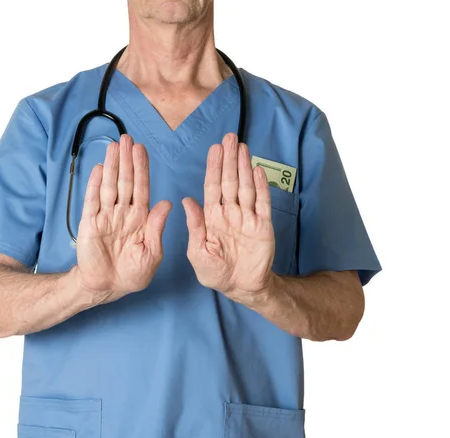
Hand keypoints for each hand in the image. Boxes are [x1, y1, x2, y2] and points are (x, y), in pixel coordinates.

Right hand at [75, 134, 171, 302]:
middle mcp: (123, 213)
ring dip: (111, 166)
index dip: (142, 169)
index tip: (142, 150)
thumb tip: (167, 204)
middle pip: (125, 182)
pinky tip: (98, 169)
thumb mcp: (152, 253)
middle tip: (127, 139)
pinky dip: (94, 185)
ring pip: (109, 186)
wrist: (108, 287)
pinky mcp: (90, 223)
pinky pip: (92, 201)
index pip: (142, 188)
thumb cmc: (133, 274)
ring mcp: (106, 216)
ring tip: (113, 147)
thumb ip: (157, 228)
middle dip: (126, 160)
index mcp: (140, 219)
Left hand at [181, 133, 274, 299]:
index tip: (214, 149)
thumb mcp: (197, 252)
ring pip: (245, 187)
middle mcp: (229, 213)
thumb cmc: (215, 272)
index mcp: (212, 218)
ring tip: (242, 147)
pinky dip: (260, 186)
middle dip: (229, 160)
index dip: (213, 168)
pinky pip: (262, 202)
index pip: (212, 187)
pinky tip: (257, 170)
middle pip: (229, 181)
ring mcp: (247, 218)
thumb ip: (194, 226)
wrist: (240, 287)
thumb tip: (186, 200)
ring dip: (244, 167)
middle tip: (229, 137)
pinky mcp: (263, 225)